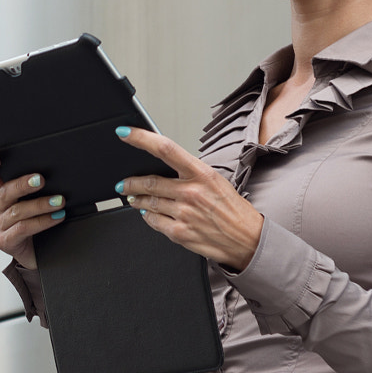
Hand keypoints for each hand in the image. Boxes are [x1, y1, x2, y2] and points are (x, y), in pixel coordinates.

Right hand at [0, 155, 66, 268]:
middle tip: (41, 179)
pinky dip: (42, 222)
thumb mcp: (41, 201)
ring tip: (59, 202)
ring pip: (17, 211)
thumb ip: (42, 188)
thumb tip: (61, 173)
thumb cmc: (45, 224)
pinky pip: (23, 228)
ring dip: (40, 205)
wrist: (46, 255)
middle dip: (23, 184)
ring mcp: (0, 226)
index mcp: (4, 194)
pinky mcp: (5, 242)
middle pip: (5, 192)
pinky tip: (57, 217)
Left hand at [116, 128, 265, 269]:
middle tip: (123, 183)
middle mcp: (191, 192)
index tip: (124, 133)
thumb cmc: (232, 208)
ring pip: (148, 203)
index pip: (166, 149)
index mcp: (201, 174)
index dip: (141, 139)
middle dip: (130, 183)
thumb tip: (162, 166)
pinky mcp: (180, 233)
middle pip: (149, 182)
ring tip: (134, 198)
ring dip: (137, 200)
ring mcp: (184, 214)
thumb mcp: (215, 181)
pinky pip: (153, 221)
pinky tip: (148, 214)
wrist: (248, 239)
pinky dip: (147, 216)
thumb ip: (189, 173)